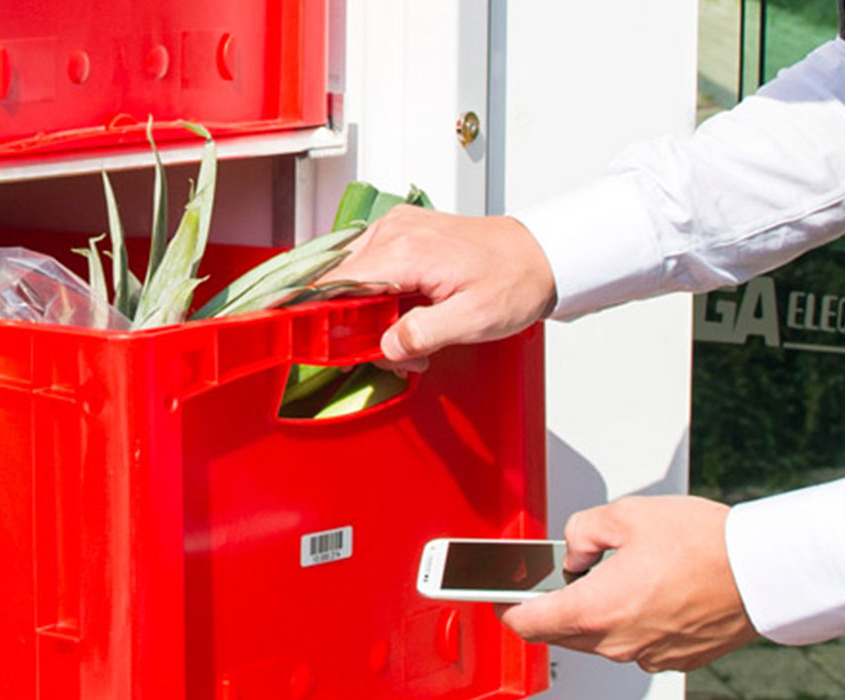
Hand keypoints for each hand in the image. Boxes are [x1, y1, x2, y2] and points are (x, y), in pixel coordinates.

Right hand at [321, 207, 556, 371]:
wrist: (543, 255)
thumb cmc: (515, 279)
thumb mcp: (473, 319)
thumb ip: (422, 335)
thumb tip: (383, 346)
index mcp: (405, 250)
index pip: (334, 282)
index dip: (313, 313)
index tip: (301, 336)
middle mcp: (394, 232)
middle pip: (339, 282)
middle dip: (353, 324)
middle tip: (392, 353)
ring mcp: (397, 230)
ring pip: (352, 277)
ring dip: (368, 313)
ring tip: (408, 338)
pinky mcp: (403, 235)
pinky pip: (370, 268)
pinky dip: (378, 296)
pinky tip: (404, 316)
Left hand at [498, 496, 760, 672]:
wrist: (764, 571)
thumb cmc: (706, 544)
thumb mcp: (627, 514)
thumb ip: (582, 531)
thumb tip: (575, 551)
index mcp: (597, 609)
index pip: (529, 624)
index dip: (508, 609)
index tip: (501, 597)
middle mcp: (619, 643)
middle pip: (563, 634)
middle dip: (557, 606)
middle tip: (568, 574)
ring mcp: (647, 656)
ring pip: (601, 640)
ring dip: (598, 613)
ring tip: (623, 574)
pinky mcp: (674, 658)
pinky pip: (636, 643)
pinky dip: (633, 621)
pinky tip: (652, 591)